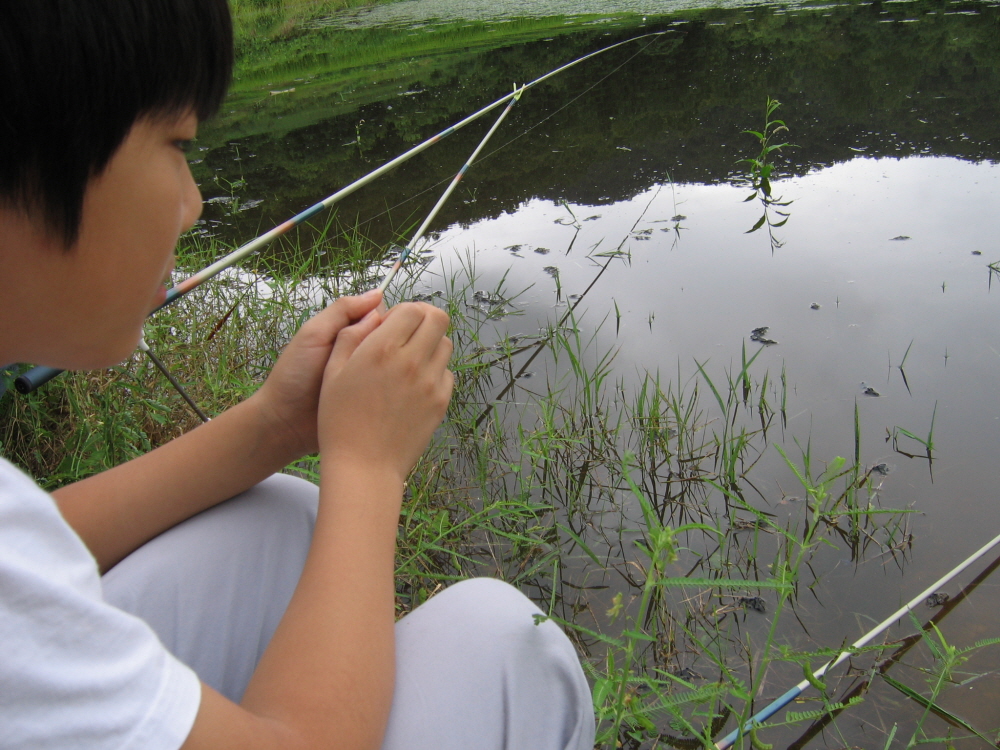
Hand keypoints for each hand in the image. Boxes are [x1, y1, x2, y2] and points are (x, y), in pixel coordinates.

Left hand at [250, 289, 383, 459]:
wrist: (286, 422)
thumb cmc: (294, 375)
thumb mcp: (314, 334)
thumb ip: (341, 311)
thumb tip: (377, 294)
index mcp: (348, 332)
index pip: (382, 315)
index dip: (392, 319)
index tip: (397, 327)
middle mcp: (362, 351)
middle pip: (392, 338)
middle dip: (396, 342)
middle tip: (391, 354)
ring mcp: (370, 377)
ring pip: (396, 362)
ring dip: (399, 364)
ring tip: (396, 372)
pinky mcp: (374, 398)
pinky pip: (393, 386)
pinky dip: (399, 384)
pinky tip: (401, 388)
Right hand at [316, 302, 452, 483]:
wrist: (363, 465)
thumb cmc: (340, 420)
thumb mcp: (332, 371)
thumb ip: (353, 335)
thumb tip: (376, 314)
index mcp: (382, 349)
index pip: (412, 309)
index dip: (404, 310)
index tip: (393, 322)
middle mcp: (411, 362)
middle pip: (438, 319)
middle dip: (425, 318)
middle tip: (410, 332)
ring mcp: (430, 383)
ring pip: (446, 344)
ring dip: (431, 344)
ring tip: (410, 360)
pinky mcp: (440, 402)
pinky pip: (447, 373)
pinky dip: (436, 371)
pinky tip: (415, 384)